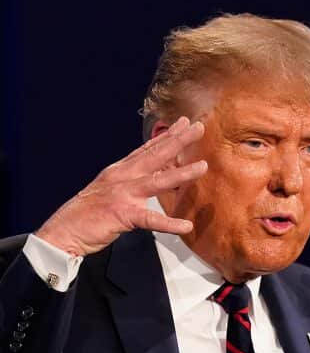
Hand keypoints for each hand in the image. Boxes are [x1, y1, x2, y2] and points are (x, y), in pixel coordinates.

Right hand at [35, 117, 206, 256]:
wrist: (64, 230)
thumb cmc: (89, 212)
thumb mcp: (111, 189)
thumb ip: (132, 179)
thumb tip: (155, 175)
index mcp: (120, 171)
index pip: (147, 149)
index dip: (167, 135)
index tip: (184, 122)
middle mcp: (122, 177)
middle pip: (155, 156)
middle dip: (178, 141)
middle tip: (199, 127)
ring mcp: (122, 194)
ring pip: (156, 181)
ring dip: (181, 174)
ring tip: (202, 167)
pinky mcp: (121, 214)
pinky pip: (149, 219)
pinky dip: (168, 223)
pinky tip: (185, 225)